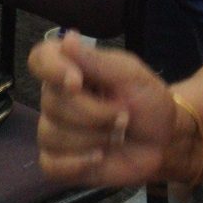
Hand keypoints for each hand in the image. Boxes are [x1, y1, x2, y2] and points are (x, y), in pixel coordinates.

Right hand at [30, 30, 188, 187]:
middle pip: (53, 104)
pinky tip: (99, 157)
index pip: (40, 60)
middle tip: (123, 115)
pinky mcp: (58, 162)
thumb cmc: (146, 100)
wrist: (162, 139)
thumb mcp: (130, 75)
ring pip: (52, 135)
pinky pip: (50, 165)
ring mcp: (54, 131)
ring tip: (116, 135)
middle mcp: (56, 98)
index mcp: (71, 68)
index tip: (76, 81)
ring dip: (94, 138)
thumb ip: (96, 61)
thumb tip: (67, 37)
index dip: (52, 69)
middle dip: (95, 113)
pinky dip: (77, 163)